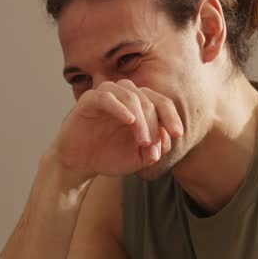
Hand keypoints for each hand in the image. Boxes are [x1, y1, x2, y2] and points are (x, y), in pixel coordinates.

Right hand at [52, 80, 183, 182]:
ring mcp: (107, 95)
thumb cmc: (109, 156)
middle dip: (154, 124)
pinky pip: (106, 97)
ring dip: (141, 119)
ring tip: (142, 140)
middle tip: (150, 145)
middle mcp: (125, 95)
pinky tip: (129, 121)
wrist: (80, 163)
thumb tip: (165, 138)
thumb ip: (155, 148)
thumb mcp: (139, 158)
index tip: (177, 134)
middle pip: (149, 100)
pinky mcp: (89, 100)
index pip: (161, 102)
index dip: (172, 117)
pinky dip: (120, 108)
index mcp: (140, 105)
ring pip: (131, 96)